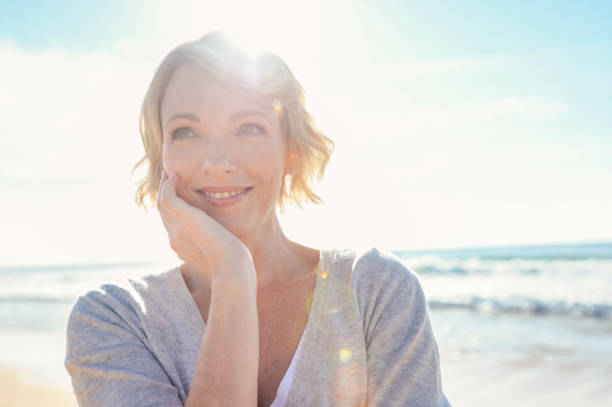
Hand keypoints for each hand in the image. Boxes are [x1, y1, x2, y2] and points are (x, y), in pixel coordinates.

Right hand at [157, 170, 254, 284]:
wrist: (231, 266)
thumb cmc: (232, 263)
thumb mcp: (220, 252)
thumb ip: (215, 245)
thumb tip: (223, 241)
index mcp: (182, 247)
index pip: (171, 224)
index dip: (173, 209)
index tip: (177, 195)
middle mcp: (175, 239)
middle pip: (163, 213)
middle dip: (164, 194)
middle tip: (168, 177)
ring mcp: (176, 230)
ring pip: (162, 203)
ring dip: (164, 186)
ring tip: (169, 172)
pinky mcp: (183, 219)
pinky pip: (167, 197)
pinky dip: (169, 185)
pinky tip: (177, 175)